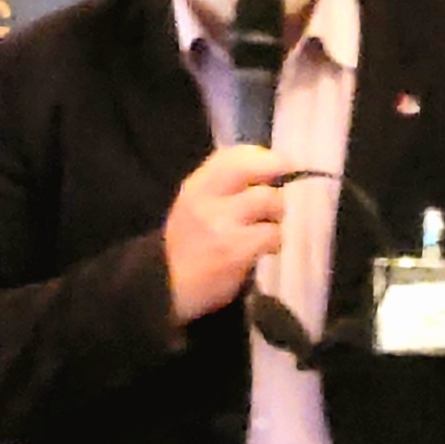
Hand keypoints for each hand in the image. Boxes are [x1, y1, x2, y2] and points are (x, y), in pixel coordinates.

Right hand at [163, 144, 288, 323]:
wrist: (167, 288)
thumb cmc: (188, 247)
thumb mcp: (195, 206)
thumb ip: (223, 187)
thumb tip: (268, 170)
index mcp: (196, 185)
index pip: (233, 155)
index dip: (263, 158)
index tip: (277, 168)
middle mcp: (206, 198)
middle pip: (255, 169)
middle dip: (276, 181)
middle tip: (274, 201)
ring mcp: (220, 223)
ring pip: (271, 201)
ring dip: (276, 218)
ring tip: (265, 231)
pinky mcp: (235, 249)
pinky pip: (273, 234)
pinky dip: (274, 242)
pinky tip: (262, 251)